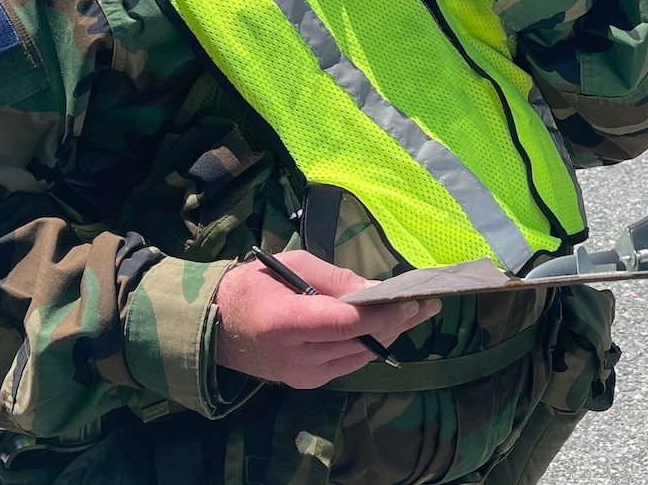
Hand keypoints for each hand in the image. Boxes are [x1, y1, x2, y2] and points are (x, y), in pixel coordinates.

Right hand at [214, 251, 440, 388]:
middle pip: (360, 342)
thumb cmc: (254, 285)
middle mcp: (296, 357)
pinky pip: (349, 363)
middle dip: (398, 322)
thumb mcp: (292, 264)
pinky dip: (369, 344)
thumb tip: (374, 289)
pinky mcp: (308, 383)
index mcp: (285, 323)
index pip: (345, 323)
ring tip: (417, 312)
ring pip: (360, 356)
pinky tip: (387, 327)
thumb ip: (334, 278)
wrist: (218, 327)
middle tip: (429, 303)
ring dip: (390, 334)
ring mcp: (302, 376)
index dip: (383, 314)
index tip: (413, 301)